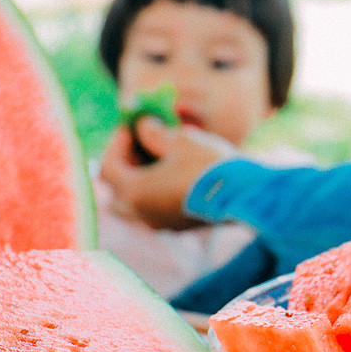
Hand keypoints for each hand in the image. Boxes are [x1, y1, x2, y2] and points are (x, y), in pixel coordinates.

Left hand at [98, 117, 232, 229]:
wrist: (243, 195)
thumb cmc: (207, 165)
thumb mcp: (178, 140)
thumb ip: (153, 131)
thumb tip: (143, 125)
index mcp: (134, 192)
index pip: (107, 166)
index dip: (116, 143)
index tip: (131, 127)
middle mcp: (140, 213)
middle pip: (117, 189)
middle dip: (124, 165)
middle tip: (139, 145)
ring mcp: (158, 224)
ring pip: (133, 204)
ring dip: (138, 181)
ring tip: (157, 161)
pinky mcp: (176, 227)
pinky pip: (153, 211)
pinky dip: (154, 193)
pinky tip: (173, 176)